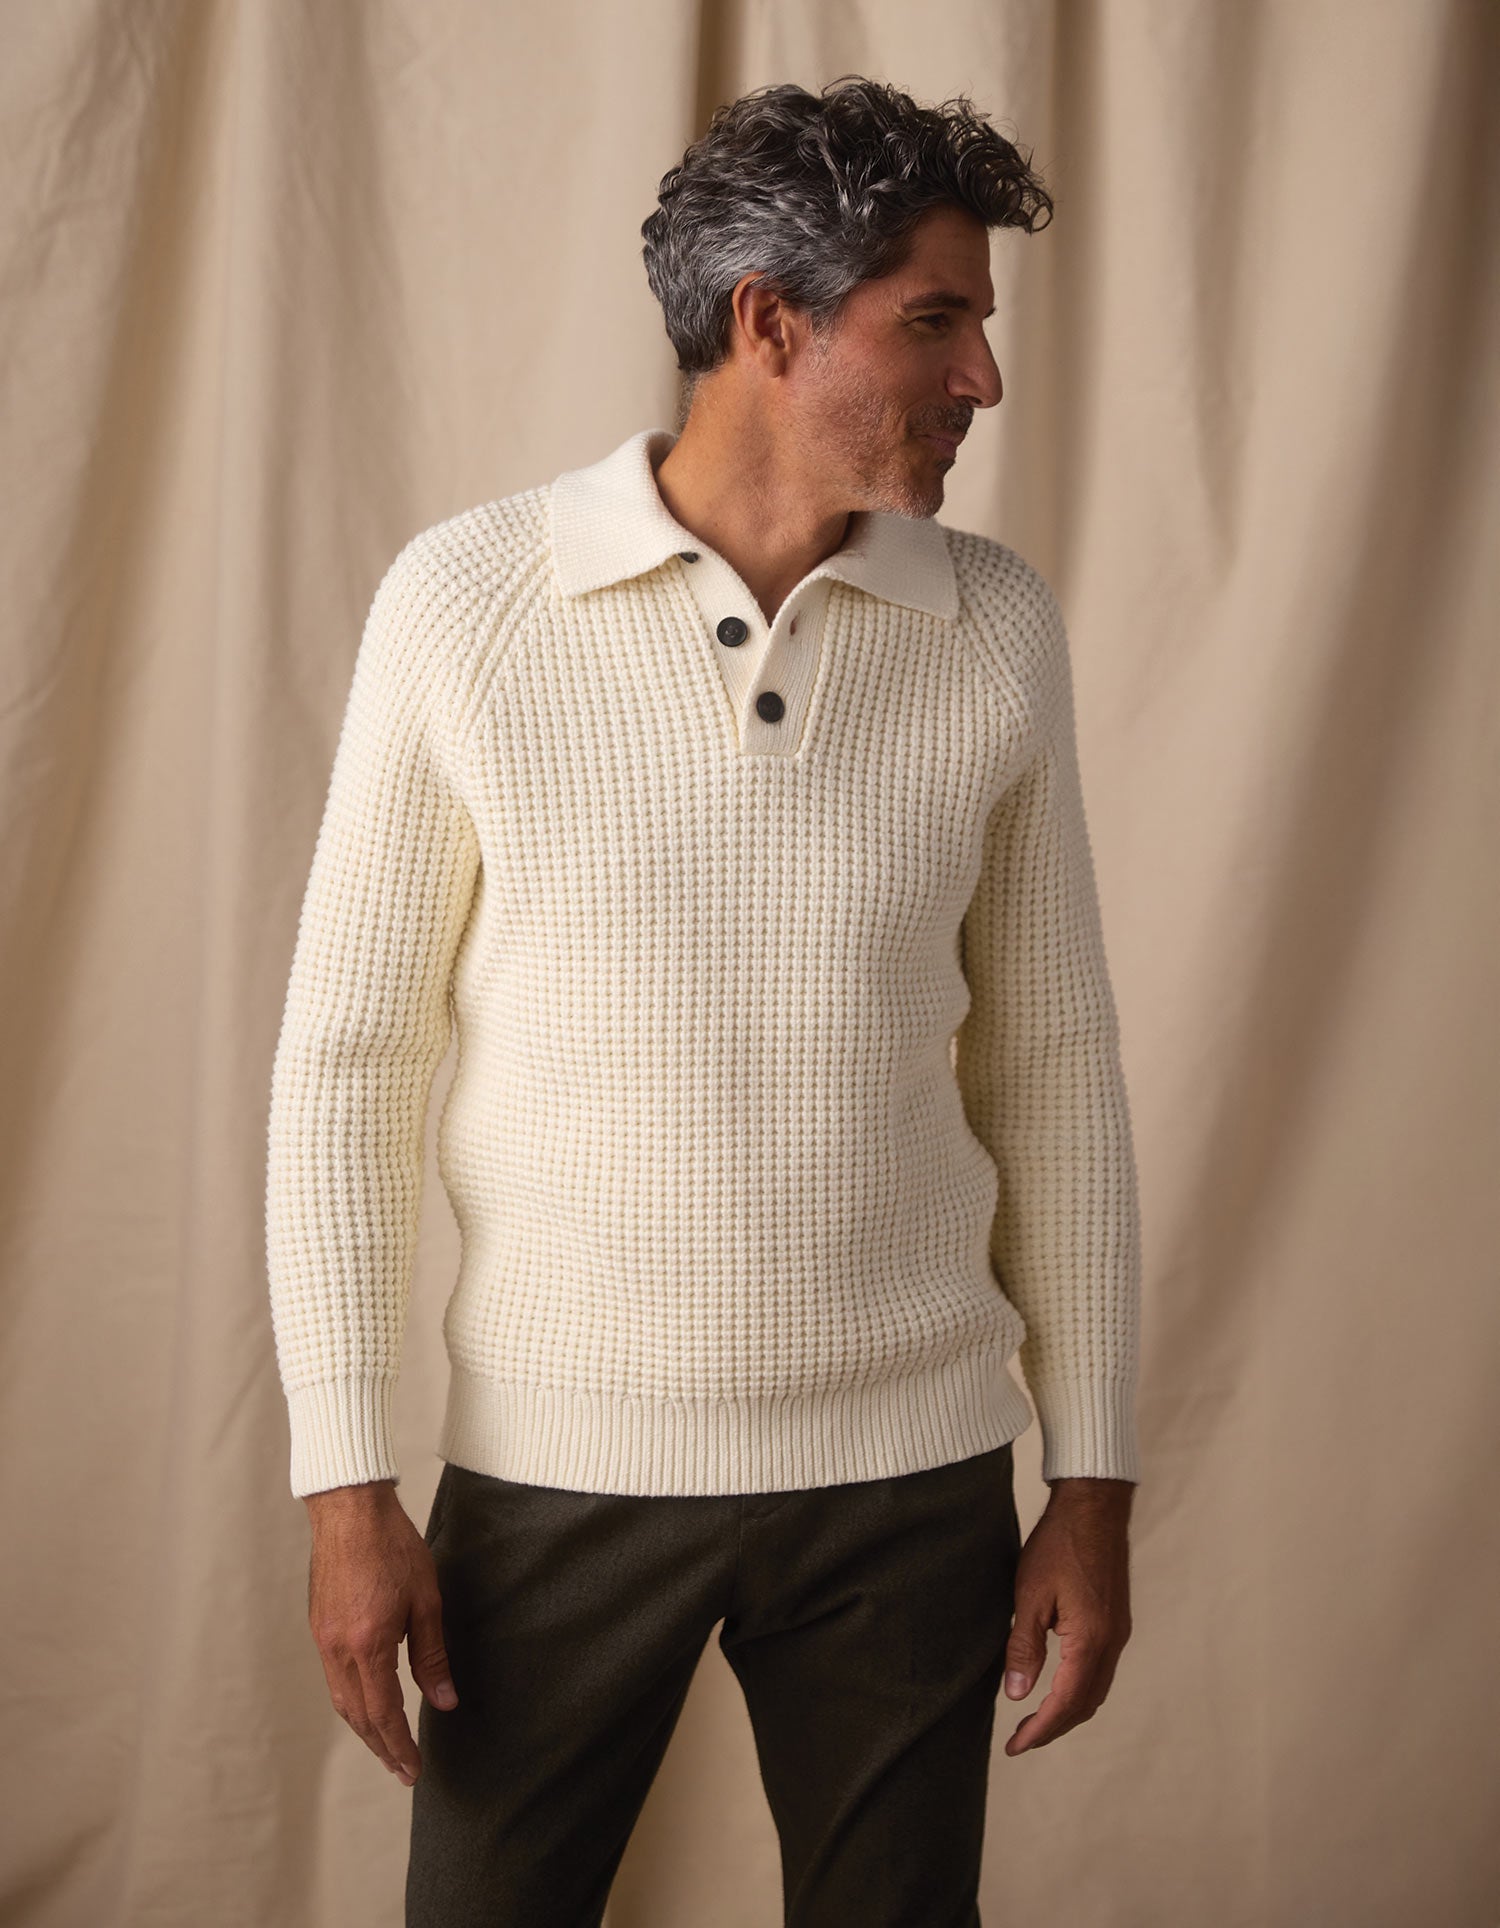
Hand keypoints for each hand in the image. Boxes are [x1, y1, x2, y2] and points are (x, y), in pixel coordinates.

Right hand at [304, 1479, 458, 1786]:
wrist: (349, 1509)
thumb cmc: (393, 1545)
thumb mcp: (426, 1598)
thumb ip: (432, 1655)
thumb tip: (444, 1701)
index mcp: (368, 1644)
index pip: (383, 1714)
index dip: (399, 1747)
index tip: (413, 1770)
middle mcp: (339, 1649)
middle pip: (358, 1716)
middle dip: (382, 1748)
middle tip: (404, 1771)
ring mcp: (324, 1639)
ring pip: (342, 1701)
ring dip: (365, 1730)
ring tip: (388, 1748)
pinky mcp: (319, 1627)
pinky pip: (334, 1679)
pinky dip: (352, 1702)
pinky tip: (368, 1705)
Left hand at [1000, 1478, 1133, 1755]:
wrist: (1094, 1506)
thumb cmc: (1059, 1543)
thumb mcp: (1029, 1594)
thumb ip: (1024, 1647)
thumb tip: (1017, 1695)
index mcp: (1090, 1640)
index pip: (1066, 1704)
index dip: (1039, 1731)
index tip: (1015, 1747)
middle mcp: (1112, 1642)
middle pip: (1086, 1705)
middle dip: (1054, 1728)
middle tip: (1021, 1740)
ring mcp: (1118, 1632)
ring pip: (1096, 1689)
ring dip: (1068, 1710)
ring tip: (1035, 1719)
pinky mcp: (1117, 1621)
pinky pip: (1101, 1670)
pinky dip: (1079, 1688)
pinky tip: (1058, 1684)